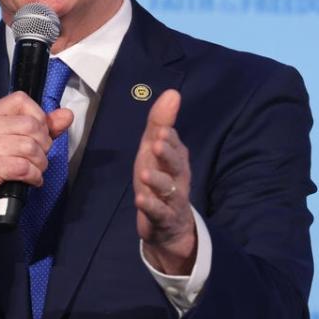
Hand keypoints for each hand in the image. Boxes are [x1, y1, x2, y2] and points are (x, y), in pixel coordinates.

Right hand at [0, 91, 72, 250]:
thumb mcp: (13, 141)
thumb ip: (42, 127)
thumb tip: (66, 115)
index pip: (22, 101)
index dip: (39, 118)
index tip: (38, 136)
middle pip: (31, 125)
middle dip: (43, 145)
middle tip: (37, 158)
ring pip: (30, 147)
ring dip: (40, 164)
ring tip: (34, 171)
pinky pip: (24, 167)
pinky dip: (34, 177)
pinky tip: (30, 180)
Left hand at [134, 89, 195, 275]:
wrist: (170, 225)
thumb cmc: (160, 179)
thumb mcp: (155, 150)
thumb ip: (161, 123)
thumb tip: (172, 92)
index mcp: (177, 159)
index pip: (175, 145)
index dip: (169, 138)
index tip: (162, 129)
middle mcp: (178, 177)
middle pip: (176, 165)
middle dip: (167, 154)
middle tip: (157, 144)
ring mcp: (172, 199)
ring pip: (168, 188)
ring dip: (156, 180)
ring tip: (143, 173)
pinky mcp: (163, 218)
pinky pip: (158, 212)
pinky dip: (150, 205)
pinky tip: (140, 199)